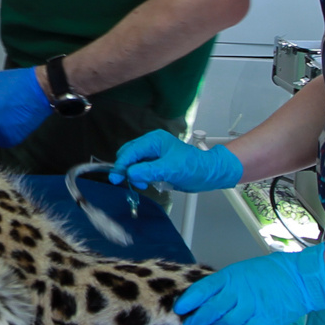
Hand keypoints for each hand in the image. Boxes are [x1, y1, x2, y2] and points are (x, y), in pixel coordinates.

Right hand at [109, 129, 243, 191]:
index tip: (115, 178)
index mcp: (154, 140)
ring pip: (134, 163)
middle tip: (130, 182)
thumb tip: (130, 174)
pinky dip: (140, 176)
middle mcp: (152, 145)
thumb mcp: (170, 169)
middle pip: (129, 155)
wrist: (208, 174)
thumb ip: (148, 171)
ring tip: (143, 184)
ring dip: (134, 174)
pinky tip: (147, 182)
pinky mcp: (156, 164)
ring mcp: (154, 155)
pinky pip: (141, 169)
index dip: (121, 165)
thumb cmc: (193, 167)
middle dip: (127, 169)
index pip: (130, 151)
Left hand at [174, 244, 324, 324]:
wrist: (300, 280)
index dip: (189, 301)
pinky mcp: (262, 323)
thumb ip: (223, 285)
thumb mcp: (241, 271)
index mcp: (231, 276)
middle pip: (210, 312)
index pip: (203, 289)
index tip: (179, 308)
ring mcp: (251, 309)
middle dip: (194, 324)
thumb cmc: (270, 273)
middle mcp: (239, 293)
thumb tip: (204, 299)